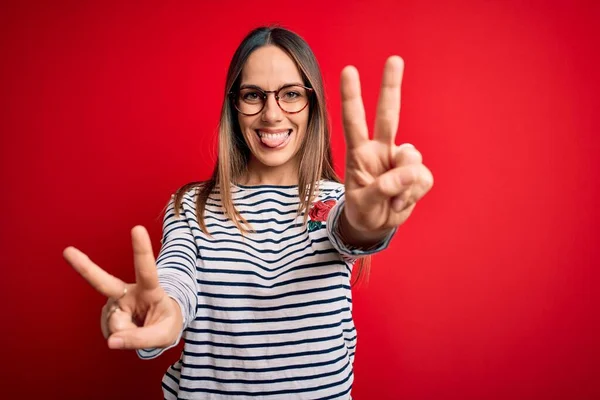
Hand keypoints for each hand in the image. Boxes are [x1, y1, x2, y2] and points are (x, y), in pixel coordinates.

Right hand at [63, 226, 182, 349]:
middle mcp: (129, 292)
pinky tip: (128, 332)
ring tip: (139, 330)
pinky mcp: (107, 314)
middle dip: (84, 267)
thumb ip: (142, 339)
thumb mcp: (165, 334)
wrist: (161, 325)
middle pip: (104, 281)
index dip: (142, 249)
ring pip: (114, 326)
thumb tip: (112, 341)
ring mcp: (115, 303)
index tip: (137, 228)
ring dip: (126, 335)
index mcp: (151, 289)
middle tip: (67, 251)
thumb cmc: (166, 324)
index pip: (147, 269)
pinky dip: (120, 339)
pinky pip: (111, 334)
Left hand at [341, 56, 433, 234]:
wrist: (376, 226)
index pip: (354, 122)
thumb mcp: (364, 204)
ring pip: (411, 156)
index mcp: (359, 153)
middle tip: (394, 59)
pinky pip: (423, 179)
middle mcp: (380, 150)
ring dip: (404, 183)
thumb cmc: (362, 211)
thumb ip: (384, 187)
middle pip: (388, 114)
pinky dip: (413, 194)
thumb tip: (411, 171)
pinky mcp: (417, 174)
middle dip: (390, 87)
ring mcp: (399, 160)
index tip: (349, 70)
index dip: (352, 97)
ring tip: (391, 200)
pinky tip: (401, 202)